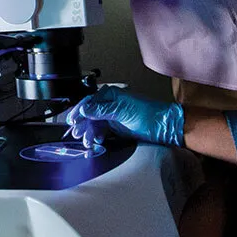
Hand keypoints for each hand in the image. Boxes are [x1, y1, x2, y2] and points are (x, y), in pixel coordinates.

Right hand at [66, 85, 185, 146]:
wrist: (163, 126)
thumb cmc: (148, 114)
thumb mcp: (123, 111)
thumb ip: (102, 110)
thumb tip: (85, 109)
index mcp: (111, 95)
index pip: (90, 101)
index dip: (80, 111)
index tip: (73, 120)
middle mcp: (111, 104)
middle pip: (90, 113)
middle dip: (82, 123)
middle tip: (77, 132)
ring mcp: (113, 116)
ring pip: (94, 123)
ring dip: (89, 132)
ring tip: (86, 140)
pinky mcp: (117, 127)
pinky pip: (101, 131)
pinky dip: (97, 136)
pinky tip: (95, 141)